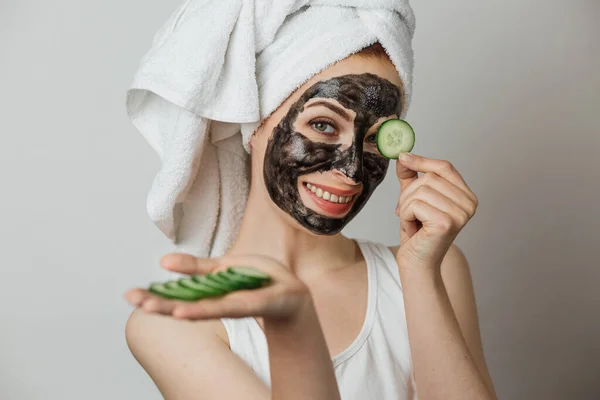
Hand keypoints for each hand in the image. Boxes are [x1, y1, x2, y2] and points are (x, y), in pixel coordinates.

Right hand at [124, 253, 309, 320]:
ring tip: (166, 311)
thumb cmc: (254, 279)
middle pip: (187, 306)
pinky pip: (235, 304)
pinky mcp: (259, 303)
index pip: (177, 297)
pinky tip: (191, 310)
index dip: (154, 297)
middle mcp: (220, 304)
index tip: (129, 296)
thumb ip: (196, 268)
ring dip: (185, 310)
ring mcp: (239, 305)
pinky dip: (215, 307)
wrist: (289, 290)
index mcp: (209, 294)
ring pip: (209, 308)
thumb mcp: (223, 267)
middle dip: (162, 305)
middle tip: (136, 303)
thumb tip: (164, 262)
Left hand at [394, 153, 477, 267]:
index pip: (445, 167)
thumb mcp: (415, 198)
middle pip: (428, 178)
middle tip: (407, 212)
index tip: (403, 157)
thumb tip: (403, 155)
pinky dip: (406, 217)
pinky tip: (414, 229)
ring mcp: (460, 213)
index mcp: (466, 196)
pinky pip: (415, 205)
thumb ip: (411, 176)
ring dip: (406, 206)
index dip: (422, 160)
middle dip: (408, 193)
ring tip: (412, 222)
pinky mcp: (446, 223)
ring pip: (420, 190)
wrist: (417, 261)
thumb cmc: (418, 232)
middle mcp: (469, 204)